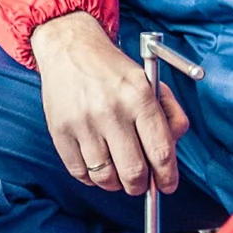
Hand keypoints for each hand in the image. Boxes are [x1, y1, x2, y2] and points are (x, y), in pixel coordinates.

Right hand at [33, 11, 190, 196]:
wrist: (70, 47)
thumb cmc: (113, 69)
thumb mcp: (150, 80)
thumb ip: (170, 113)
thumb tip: (173, 150)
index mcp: (139, 96)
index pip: (160, 151)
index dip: (167, 177)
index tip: (168, 186)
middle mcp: (111, 111)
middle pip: (134, 172)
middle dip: (141, 186)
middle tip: (141, 183)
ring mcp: (83, 123)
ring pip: (106, 177)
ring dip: (116, 184)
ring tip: (118, 174)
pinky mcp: (60, 131)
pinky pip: (80, 173)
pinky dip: (92, 178)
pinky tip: (98, 165)